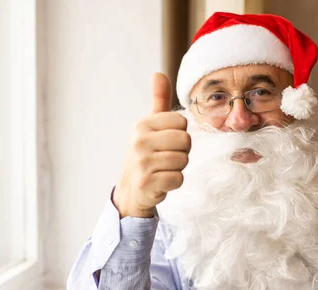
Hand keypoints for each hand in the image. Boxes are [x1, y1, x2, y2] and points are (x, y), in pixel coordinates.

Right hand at [113, 73, 190, 217]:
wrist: (131, 189)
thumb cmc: (146, 154)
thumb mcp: (150, 126)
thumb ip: (158, 100)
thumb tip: (158, 73)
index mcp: (142, 125)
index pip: (182, 123)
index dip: (180, 134)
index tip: (166, 143)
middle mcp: (139, 141)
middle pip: (185, 141)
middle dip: (182, 151)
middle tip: (166, 158)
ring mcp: (142, 163)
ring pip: (183, 160)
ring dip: (178, 168)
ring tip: (163, 169)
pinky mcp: (147, 182)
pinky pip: (178, 178)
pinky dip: (174, 183)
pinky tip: (161, 182)